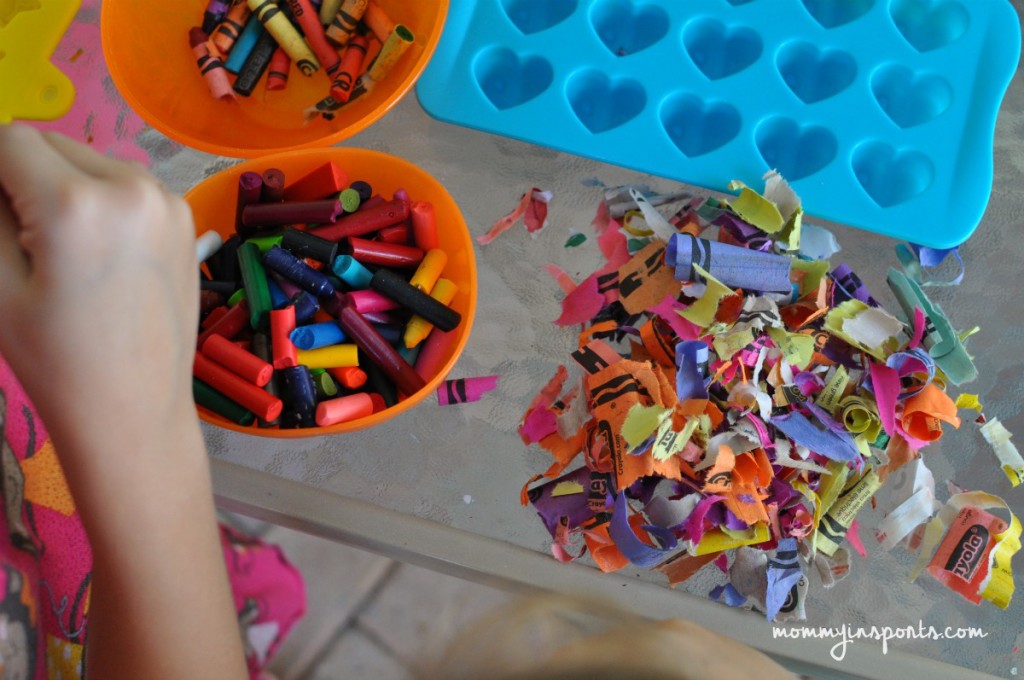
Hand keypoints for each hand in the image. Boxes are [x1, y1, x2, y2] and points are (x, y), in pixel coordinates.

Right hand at [0, 125, 198, 447]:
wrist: (136, 410)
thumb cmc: (57, 361)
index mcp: (80, 204)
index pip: (9, 140)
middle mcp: (134, 188)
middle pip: (50, 143)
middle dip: (20, 175)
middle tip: (17, 239)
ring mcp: (168, 201)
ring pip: (88, 160)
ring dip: (60, 184)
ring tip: (55, 249)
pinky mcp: (185, 217)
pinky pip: (124, 184)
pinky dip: (99, 199)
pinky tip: (94, 253)